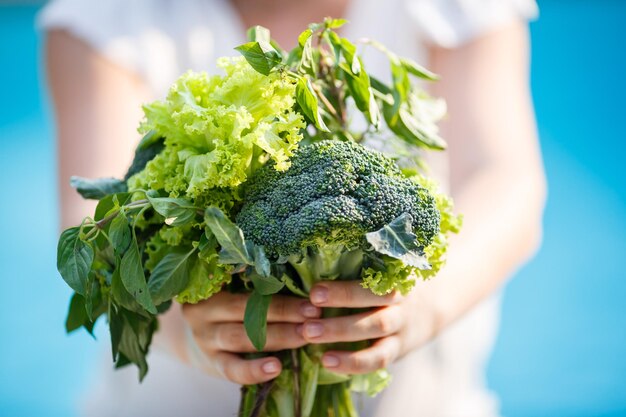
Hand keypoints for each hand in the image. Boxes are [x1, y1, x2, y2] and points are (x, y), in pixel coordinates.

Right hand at [182, 292, 320, 384]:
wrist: (187, 337)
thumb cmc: (220, 309)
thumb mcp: (227, 291)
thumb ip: (253, 286)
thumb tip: (303, 284)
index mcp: (213, 287)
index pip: (247, 284)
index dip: (278, 288)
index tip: (309, 295)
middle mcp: (205, 311)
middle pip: (247, 309)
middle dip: (284, 312)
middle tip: (314, 314)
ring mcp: (206, 339)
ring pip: (242, 337)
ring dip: (277, 336)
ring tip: (303, 336)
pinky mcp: (211, 364)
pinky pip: (232, 369)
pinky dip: (254, 370)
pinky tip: (275, 368)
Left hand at [300, 281, 437, 374]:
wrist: (430, 308)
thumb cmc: (389, 284)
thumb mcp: (383, 271)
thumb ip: (357, 268)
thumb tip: (307, 262)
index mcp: (393, 277)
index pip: (370, 281)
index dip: (343, 289)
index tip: (314, 292)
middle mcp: (399, 300)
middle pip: (373, 302)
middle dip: (339, 308)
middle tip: (307, 316)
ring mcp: (400, 326)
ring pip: (375, 330)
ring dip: (341, 334)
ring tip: (309, 336)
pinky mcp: (397, 349)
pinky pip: (378, 359)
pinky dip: (353, 363)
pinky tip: (327, 362)